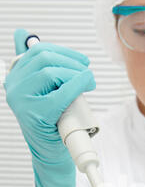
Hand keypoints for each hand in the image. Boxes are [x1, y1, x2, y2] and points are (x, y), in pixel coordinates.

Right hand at [4, 29, 95, 186]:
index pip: (38, 51)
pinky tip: (86, 86)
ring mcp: (21, 100)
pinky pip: (59, 92)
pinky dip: (77, 85)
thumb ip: (34, 66)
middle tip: (88, 74)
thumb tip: (23, 33)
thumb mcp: (43, 91)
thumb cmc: (51, 123)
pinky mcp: (34, 113)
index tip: (82, 62)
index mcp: (14, 77)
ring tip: (88, 82)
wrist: (51, 154)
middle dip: (72, 63)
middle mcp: (13, 86)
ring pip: (50, 71)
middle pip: (44, 58)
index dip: (64, 52)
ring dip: (76, 73)